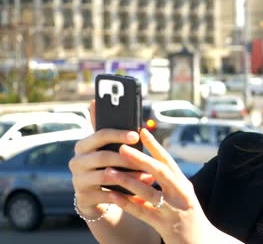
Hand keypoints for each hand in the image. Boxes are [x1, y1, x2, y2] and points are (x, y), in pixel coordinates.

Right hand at [70, 101, 154, 218]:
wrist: (95, 197)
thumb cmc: (106, 165)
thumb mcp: (107, 148)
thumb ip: (107, 129)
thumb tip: (96, 100)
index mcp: (83, 145)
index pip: (99, 135)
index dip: (118, 134)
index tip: (136, 135)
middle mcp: (76, 161)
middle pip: (103, 156)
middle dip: (127, 158)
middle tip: (146, 160)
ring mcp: (78, 180)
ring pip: (106, 176)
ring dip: (130, 177)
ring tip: (147, 177)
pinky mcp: (84, 198)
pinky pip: (106, 195)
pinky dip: (124, 194)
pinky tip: (139, 194)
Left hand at [103, 128, 220, 242]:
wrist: (200, 242)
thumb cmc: (188, 218)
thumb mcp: (183, 196)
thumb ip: (169, 182)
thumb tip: (149, 165)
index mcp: (184, 185)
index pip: (168, 161)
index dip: (155, 146)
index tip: (142, 131)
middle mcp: (180, 194)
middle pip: (159, 172)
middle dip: (140, 158)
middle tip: (122, 147)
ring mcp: (172, 210)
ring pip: (147, 192)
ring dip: (127, 180)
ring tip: (109, 171)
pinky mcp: (163, 225)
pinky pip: (141, 212)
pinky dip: (126, 202)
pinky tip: (112, 195)